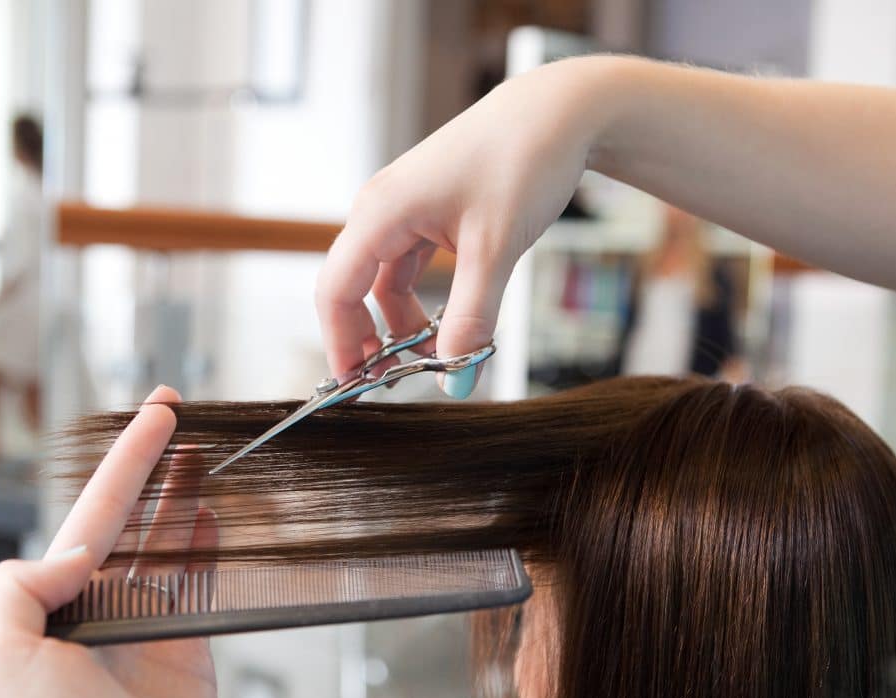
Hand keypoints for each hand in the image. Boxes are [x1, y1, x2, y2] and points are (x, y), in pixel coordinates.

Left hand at [0, 385, 218, 697]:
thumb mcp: (0, 661)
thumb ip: (20, 588)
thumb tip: (74, 549)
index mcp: (54, 601)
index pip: (92, 513)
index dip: (124, 460)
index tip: (153, 416)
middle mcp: (100, 603)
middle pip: (130, 515)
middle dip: (150, 462)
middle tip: (173, 412)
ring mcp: (147, 621)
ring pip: (167, 538)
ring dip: (182, 492)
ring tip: (200, 451)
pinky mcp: (189, 642)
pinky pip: (201, 577)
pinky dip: (207, 541)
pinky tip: (211, 513)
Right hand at [316, 59, 605, 396]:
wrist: (559, 112)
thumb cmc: (522, 160)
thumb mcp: (495, 250)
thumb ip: (472, 319)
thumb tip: (456, 382)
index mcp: (381, 211)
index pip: (336, 290)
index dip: (340, 343)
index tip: (354, 388)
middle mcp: (381, 209)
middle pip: (354, 288)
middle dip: (371, 339)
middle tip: (397, 382)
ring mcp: (404, 210)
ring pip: (386, 282)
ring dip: (403, 323)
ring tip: (438, 357)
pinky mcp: (429, 213)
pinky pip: (410, 268)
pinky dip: (424, 301)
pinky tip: (451, 323)